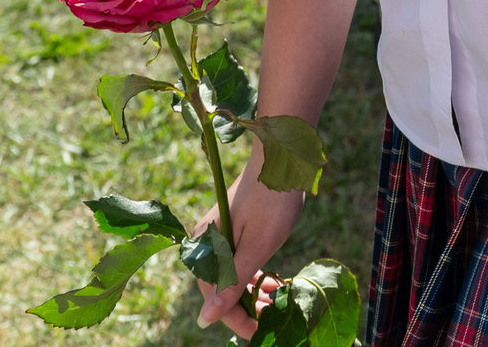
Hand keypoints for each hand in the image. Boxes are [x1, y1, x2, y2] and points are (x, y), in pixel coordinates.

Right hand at [192, 150, 307, 338]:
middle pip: (222, 289)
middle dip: (247, 307)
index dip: (236, 319)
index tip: (260, 331)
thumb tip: (205, 319)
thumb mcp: (257, 246)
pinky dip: (255, 274)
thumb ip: (232, 282)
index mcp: (205, 249)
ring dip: (253, 292)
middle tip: (274, 316)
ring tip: (277, 301)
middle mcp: (206, 244)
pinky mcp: (233, 229)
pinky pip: (239, 261)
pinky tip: (272, 282)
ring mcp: (219, 236)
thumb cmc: (272, 200)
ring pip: (232, 276)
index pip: (214, 299)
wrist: (281, 157)